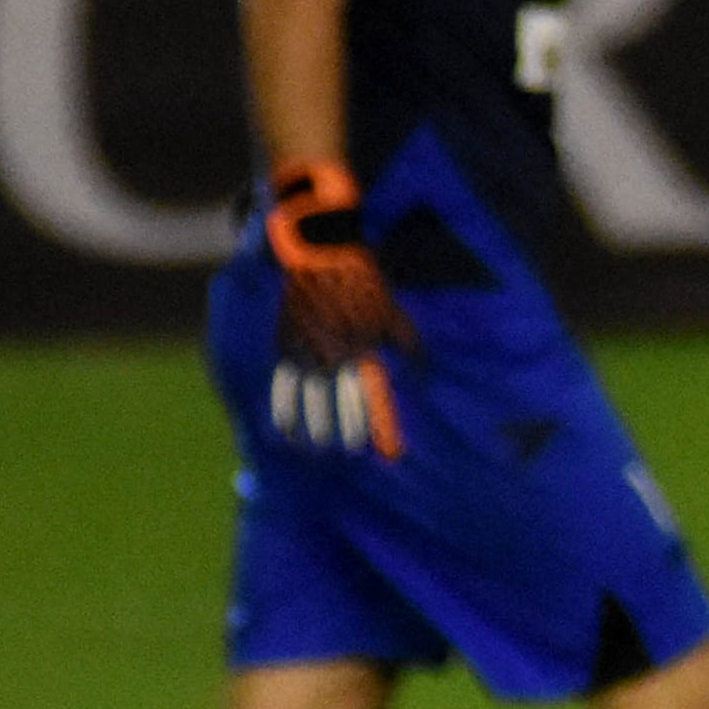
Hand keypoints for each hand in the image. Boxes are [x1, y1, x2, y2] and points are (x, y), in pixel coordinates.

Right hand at [261, 160, 413, 453]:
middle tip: (349, 456)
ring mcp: (306, 347)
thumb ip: (411, 348)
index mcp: (365, 346)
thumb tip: (425, 378)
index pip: (372, 397)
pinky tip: (286, 431)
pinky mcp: (283, 342)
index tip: (386, 452)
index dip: (378, 426)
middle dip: (345, 433)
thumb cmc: (365, 283)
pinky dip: (284, 408)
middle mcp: (334, 352)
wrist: (321, 251)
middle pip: (339, 404)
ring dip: (312, 429)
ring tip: (315, 453)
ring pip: (308, 398)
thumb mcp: (395, 314)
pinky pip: (282, 382)